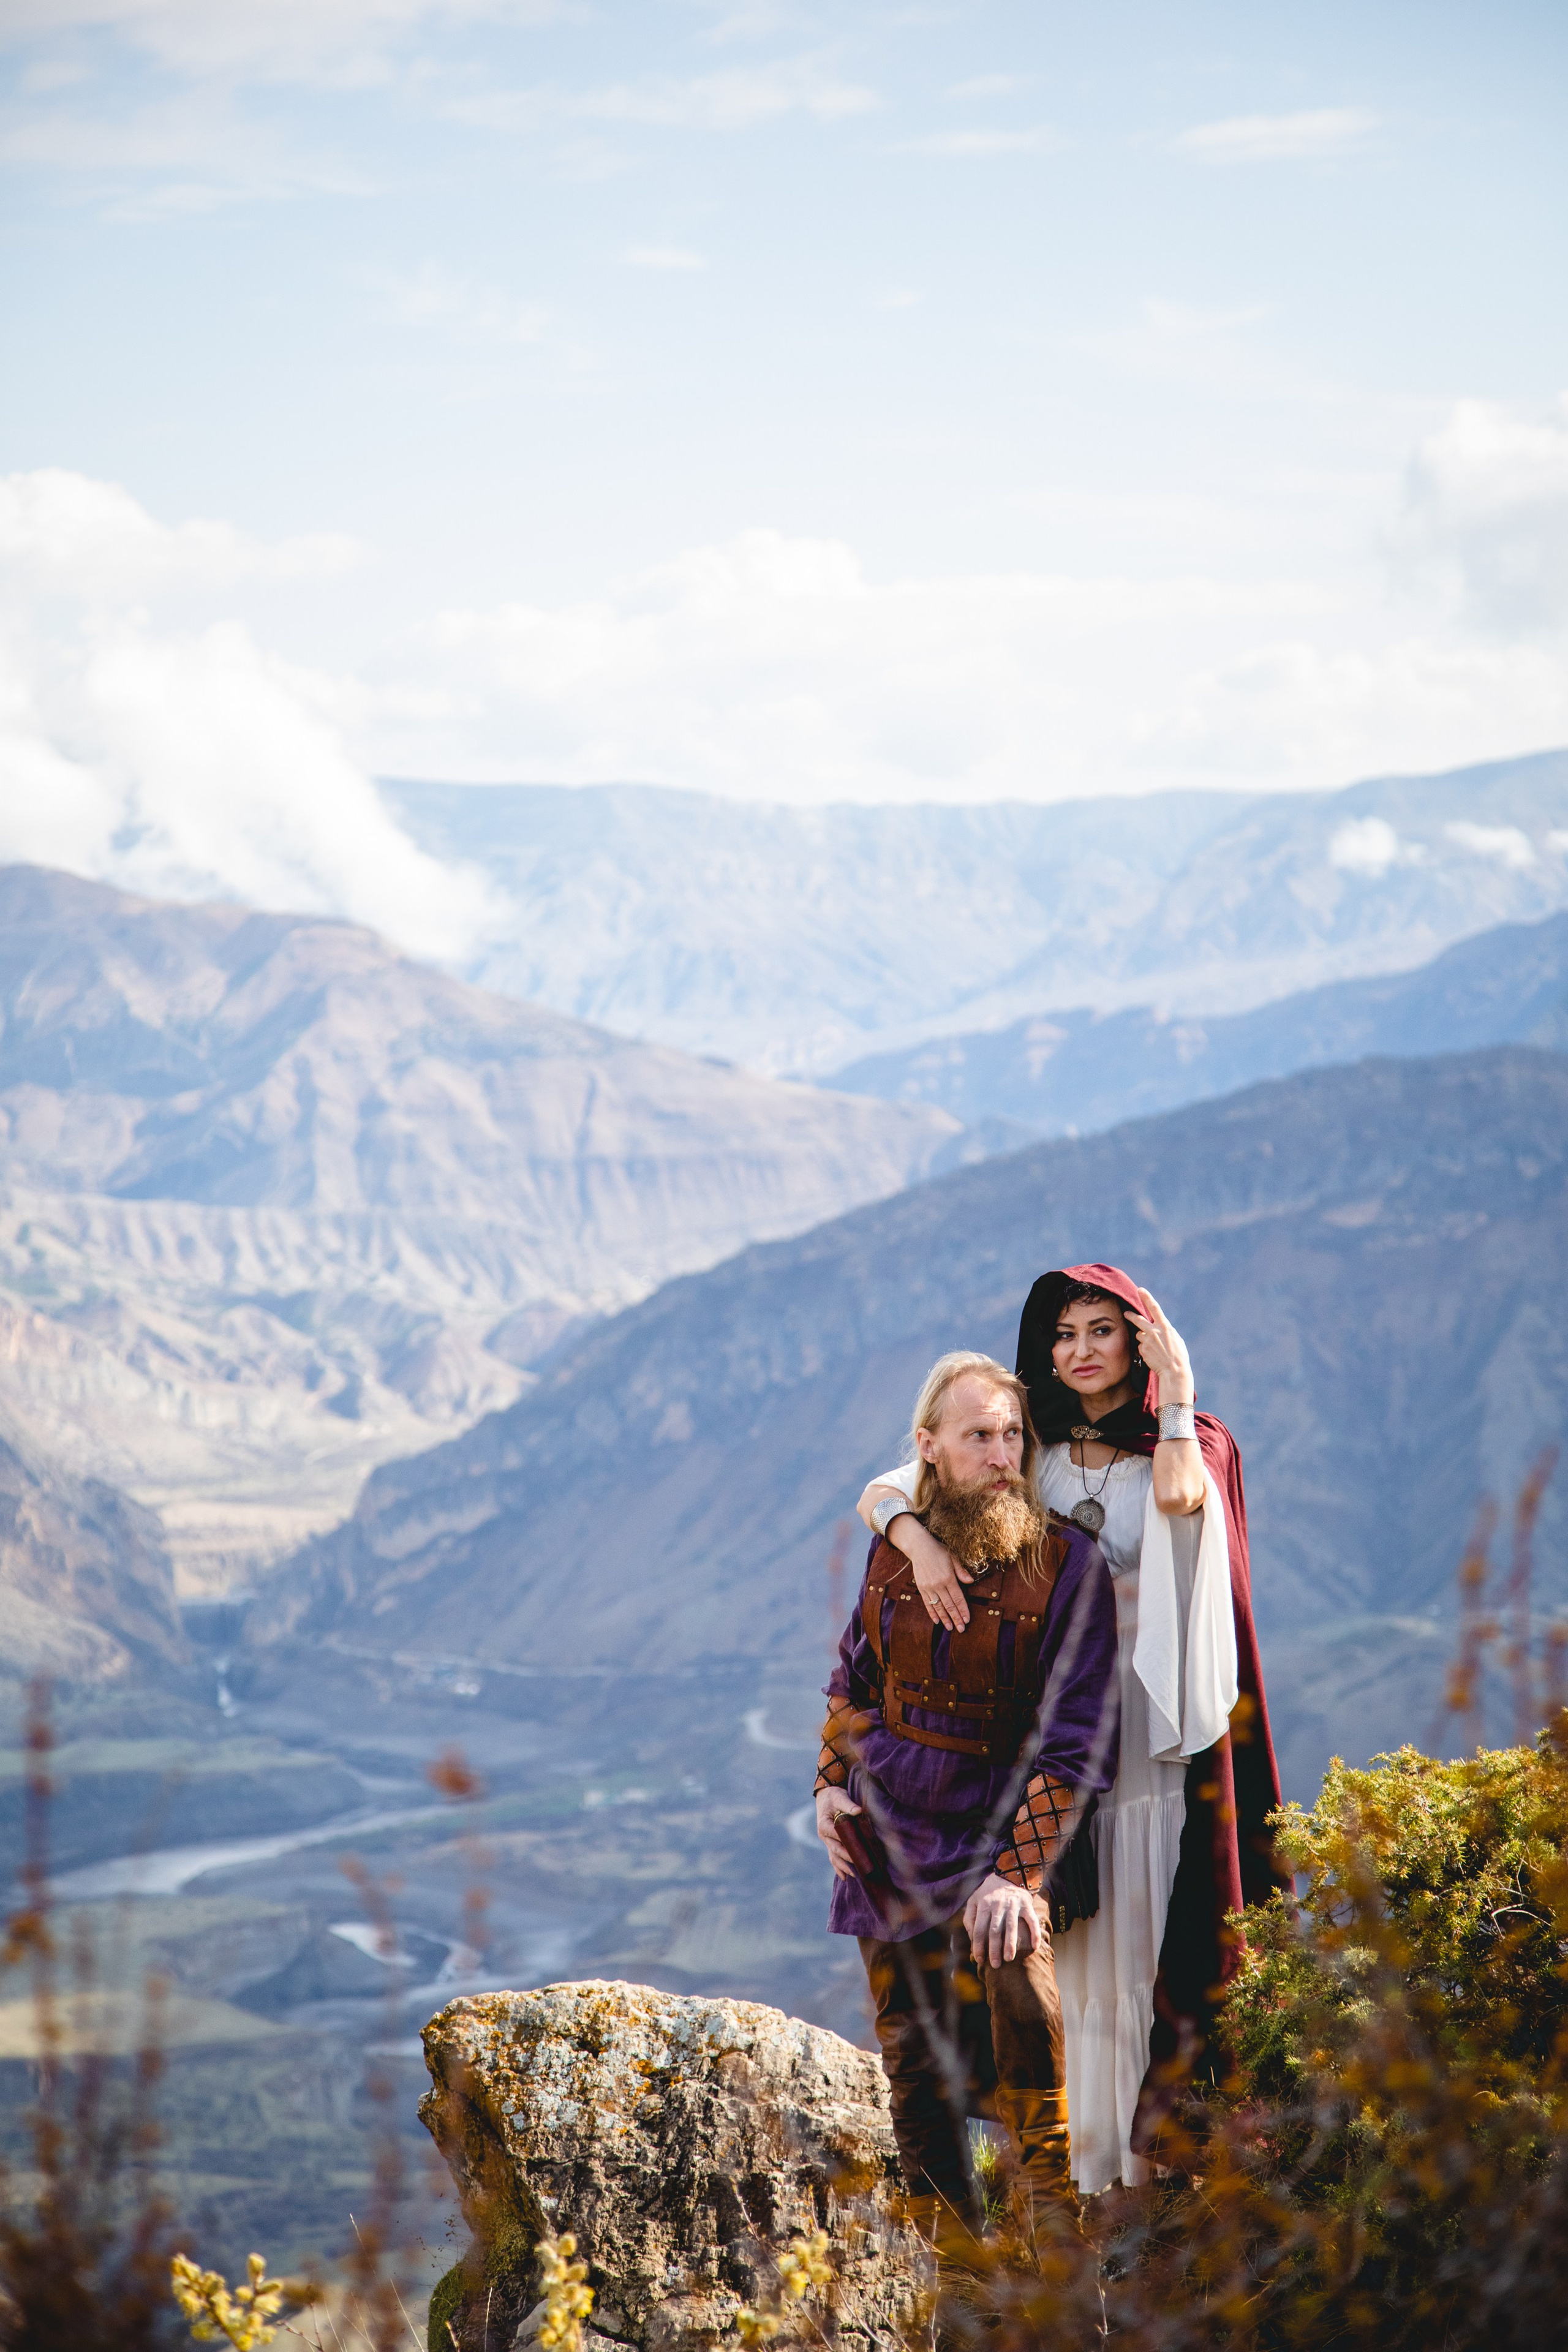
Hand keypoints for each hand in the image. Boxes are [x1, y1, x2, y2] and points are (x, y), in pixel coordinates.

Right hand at [816, 1787, 862, 1880]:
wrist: (826, 1796)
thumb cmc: (833, 1796)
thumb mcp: (839, 1797)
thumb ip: (848, 1805)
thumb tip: (858, 1811)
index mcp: (824, 1824)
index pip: (836, 1837)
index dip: (847, 1845)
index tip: (858, 1852)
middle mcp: (824, 1835)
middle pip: (836, 1850)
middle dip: (847, 1859)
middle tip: (859, 1868)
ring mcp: (826, 1841)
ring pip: (834, 1856)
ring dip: (843, 1866)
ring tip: (854, 1875)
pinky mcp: (830, 1843)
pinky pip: (833, 1857)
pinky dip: (838, 1867)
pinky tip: (845, 1877)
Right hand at [898, 1516, 972, 1632]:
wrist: (919, 1547)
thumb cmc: (938, 1551)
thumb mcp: (953, 1558)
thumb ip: (961, 1571)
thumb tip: (971, 1582)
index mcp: (948, 1578)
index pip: (958, 1598)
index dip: (963, 1610)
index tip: (967, 1620)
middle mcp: (938, 1585)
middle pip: (949, 1605)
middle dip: (956, 1618)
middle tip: (961, 1629)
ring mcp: (928, 1587)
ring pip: (938, 1607)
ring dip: (945, 1619)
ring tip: (950, 1628)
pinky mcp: (921, 1587)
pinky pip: (927, 1603)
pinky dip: (932, 1613)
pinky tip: (937, 1621)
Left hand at [962, 1872, 1042, 1966]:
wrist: (1009, 1874)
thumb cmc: (988, 1893)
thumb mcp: (974, 1901)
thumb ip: (969, 1918)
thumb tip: (971, 1938)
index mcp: (983, 1905)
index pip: (979, 1929)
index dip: (979, 1946)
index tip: (980, 1960)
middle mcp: (998, 1905)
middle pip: (995, 1930)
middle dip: (994, 1949)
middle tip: (995, 1965)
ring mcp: (1013, 1904)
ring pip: (1012, 1926)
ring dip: (1011, 1943)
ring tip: (1009, 1959)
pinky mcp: (1026, 1904)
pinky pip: (1032, 1920)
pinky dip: (1034, 1933)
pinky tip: (1034, 1947)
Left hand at [1128, 1287, 1194, 1406]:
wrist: (1174, 1371)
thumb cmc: (1178, 1355)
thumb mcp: (1175, 1338)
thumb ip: (1165, 1330)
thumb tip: (1160, 1326)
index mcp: (1165, 1326)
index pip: (1154, 1308)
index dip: (1147, 1298)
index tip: (1140, 1290)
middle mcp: (1154, 1331)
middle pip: (1138, 1319)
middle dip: (1131, 1315)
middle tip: (1125, 1313)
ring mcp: (1147, 1340)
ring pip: (1139, 1335)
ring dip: (1144, 1339)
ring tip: (1155, 1349)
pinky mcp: (1142, 1350)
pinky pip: (1140, 1346)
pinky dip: (1145, 1349)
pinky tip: (1153, 1355)